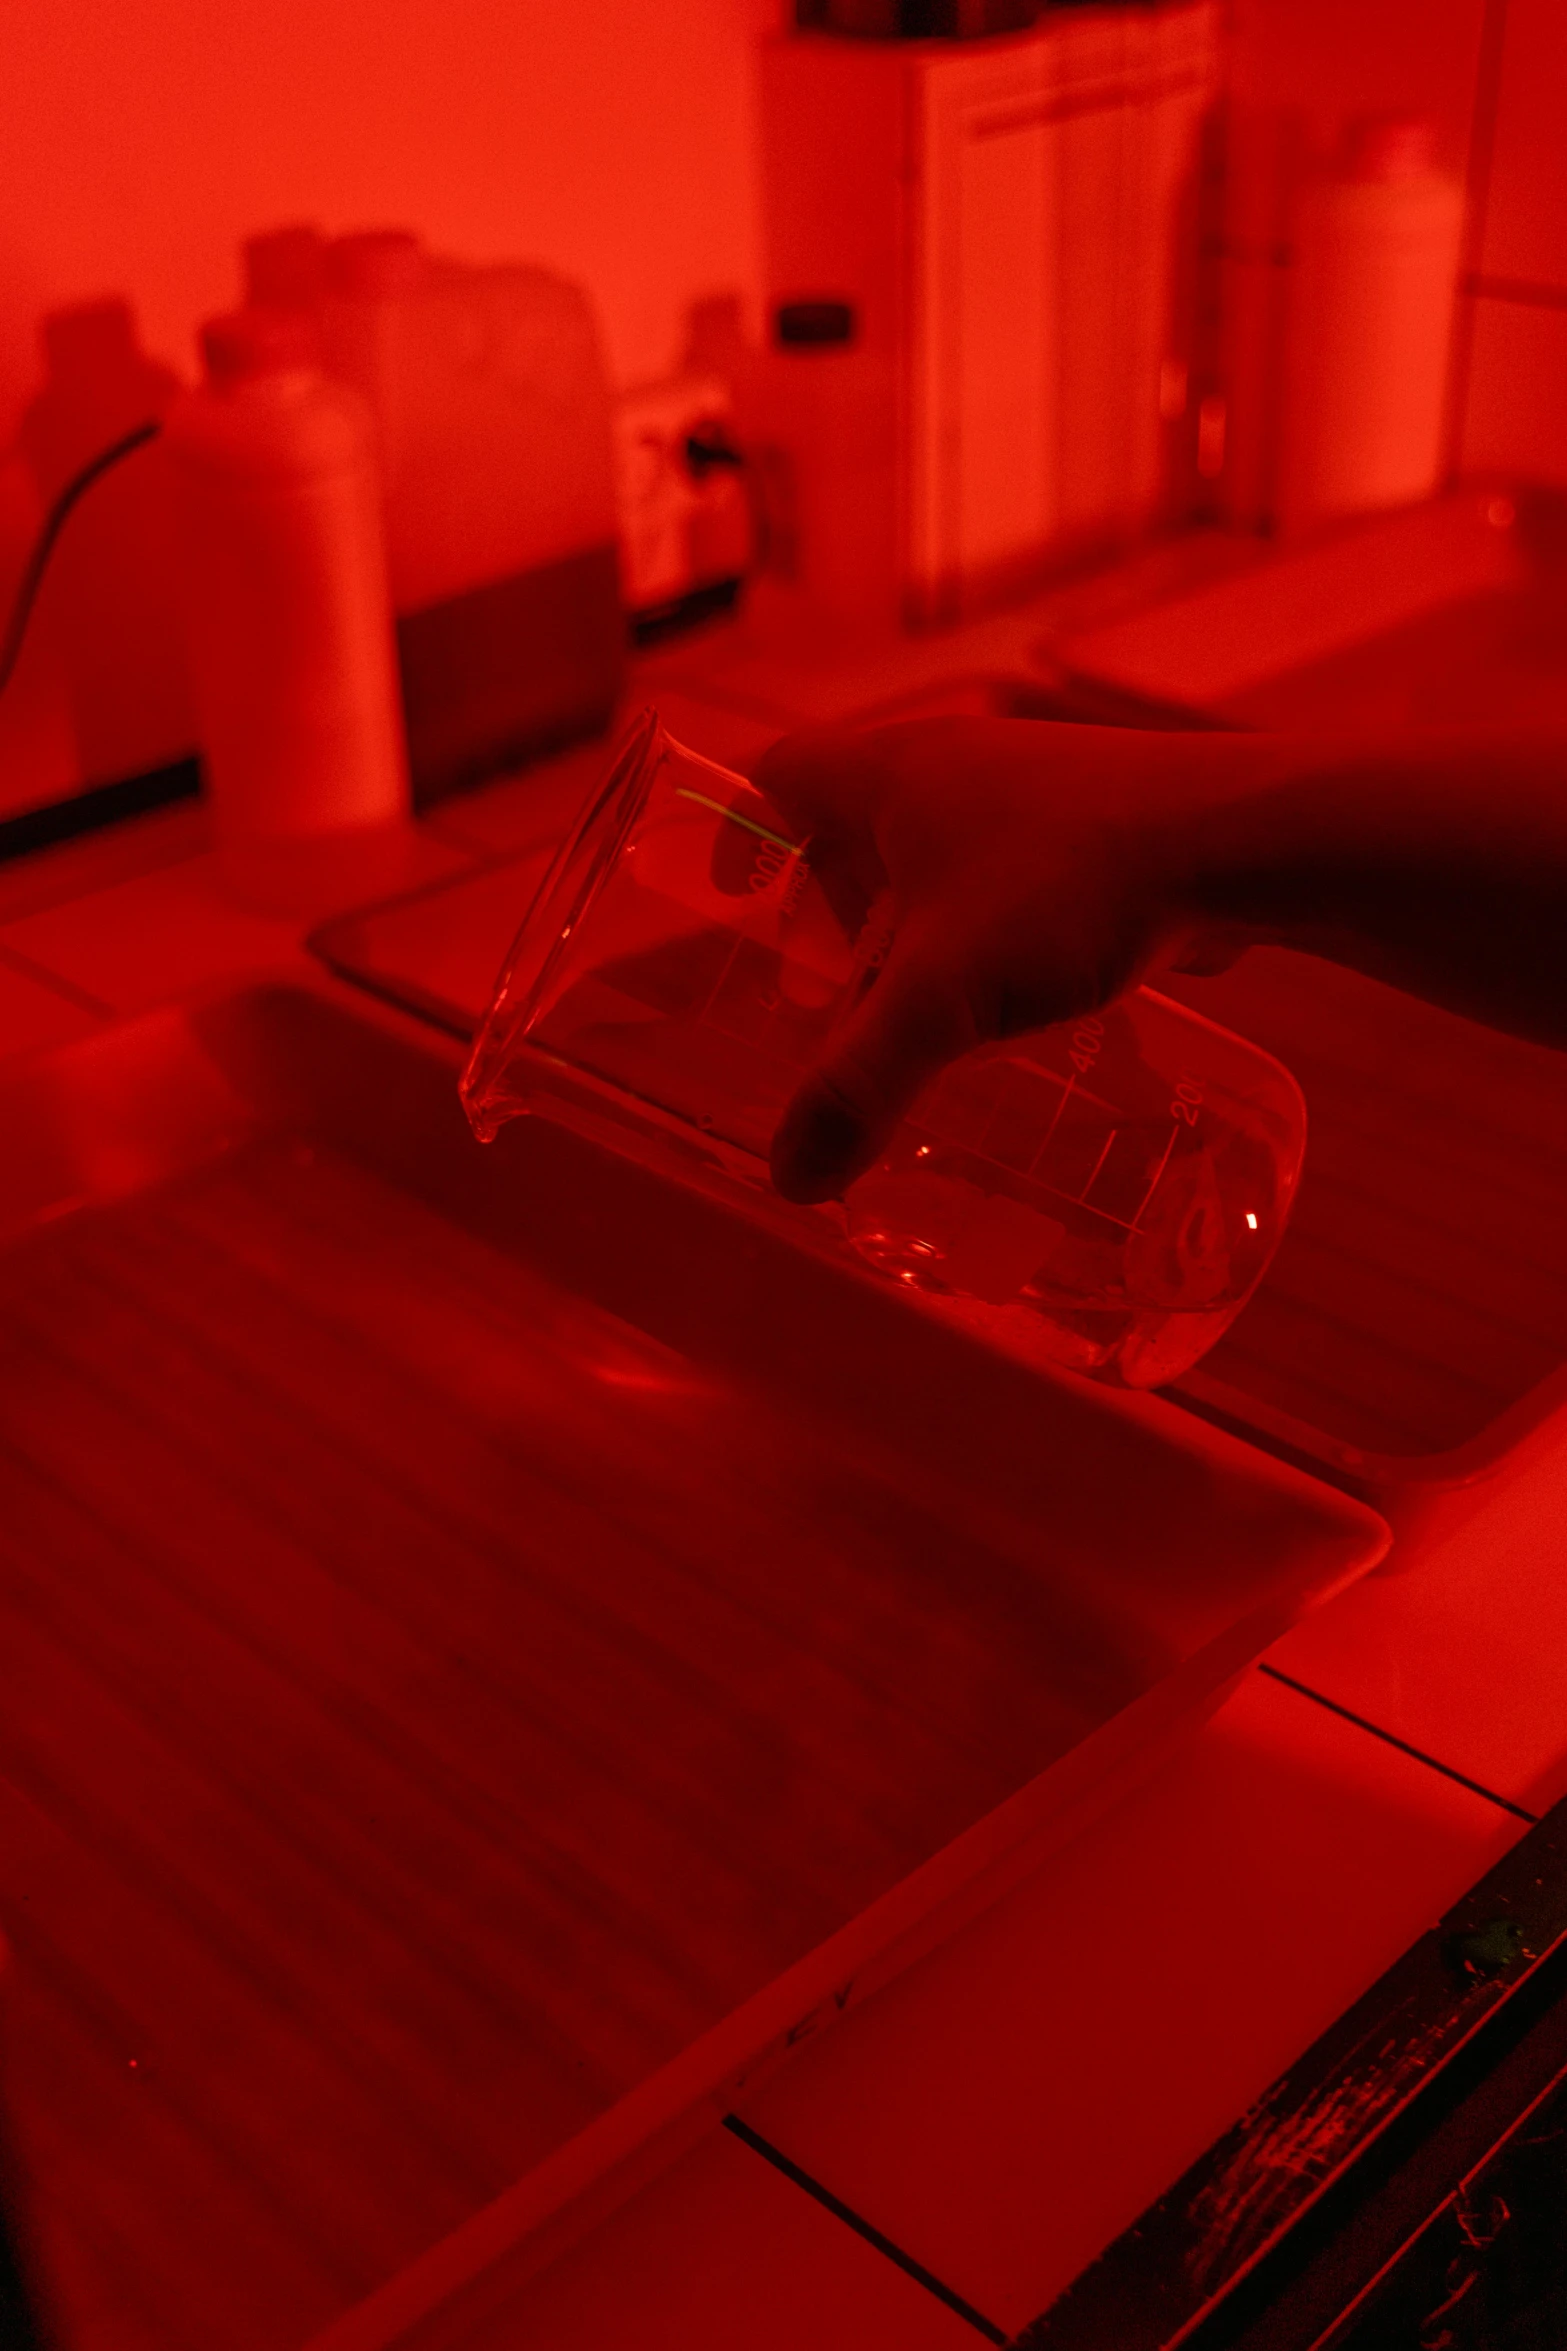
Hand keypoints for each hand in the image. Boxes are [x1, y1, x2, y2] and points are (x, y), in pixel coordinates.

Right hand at [756, 716, 1266, 1201]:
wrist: (1242, 840)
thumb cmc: (1074, 887)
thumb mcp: (945, 995)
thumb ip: (861, 1085)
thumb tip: (789, 1177)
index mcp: (893, 771)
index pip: (780, 771)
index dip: (741, 830)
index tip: (732, 898)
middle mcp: (958, 764)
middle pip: (855, 824)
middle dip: (830, 906)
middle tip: (824, 988)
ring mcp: (1036, 792)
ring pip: (943, 854)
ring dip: (917, 925)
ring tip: (916, 1011)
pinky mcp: (1101, 829)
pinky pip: (1016, 876)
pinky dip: (993, 932)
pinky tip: (1015, 1001)